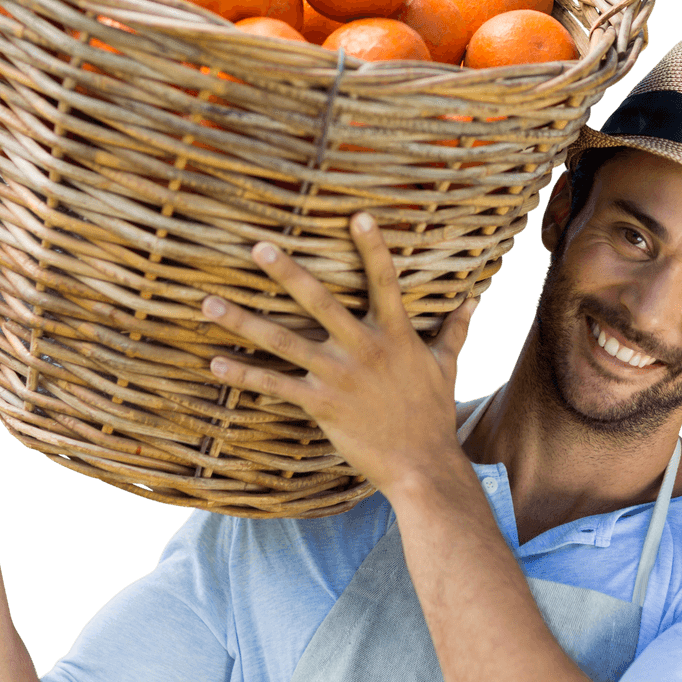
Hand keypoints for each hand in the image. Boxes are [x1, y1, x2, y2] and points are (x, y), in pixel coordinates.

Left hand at [200, 212, 478, 496]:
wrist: (423, 465)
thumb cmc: (433, 413)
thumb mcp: (445, 366)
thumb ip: (453, 330)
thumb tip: (472, 300)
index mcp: (396, 334)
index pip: (385, 282)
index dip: (373, 248)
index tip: (357, 216)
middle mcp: (364, 348)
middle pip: (320, 302)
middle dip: (287, 273)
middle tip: (257, 246)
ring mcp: (339, 376)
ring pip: (284, 342)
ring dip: (243, 322)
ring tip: (209, 304)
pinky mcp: (321, 405)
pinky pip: (276, 385)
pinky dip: (245, 375)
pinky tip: (216, 363)